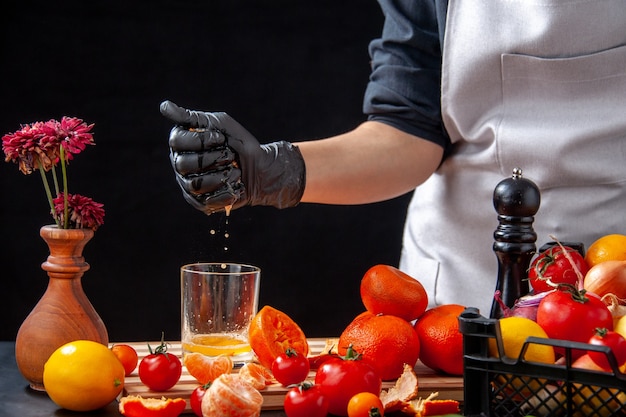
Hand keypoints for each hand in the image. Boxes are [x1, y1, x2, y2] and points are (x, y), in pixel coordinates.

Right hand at [160, 100, 305, 214]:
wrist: (260, 168)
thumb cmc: (239, 143)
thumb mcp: (219, 124)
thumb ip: (192, 118)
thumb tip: (163, 106)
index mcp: (181, 144)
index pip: (176, 141)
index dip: (201, 140)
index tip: (221, 138)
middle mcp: (180, 165)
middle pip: (182, 164)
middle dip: (212, 159)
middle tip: (229, 155)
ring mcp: (188, 185)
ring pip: (194, 184)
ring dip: (220, 176)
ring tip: (234, 170)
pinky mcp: (200, 202)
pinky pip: (206, 201)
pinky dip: (225, 191)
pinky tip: (235, 184)